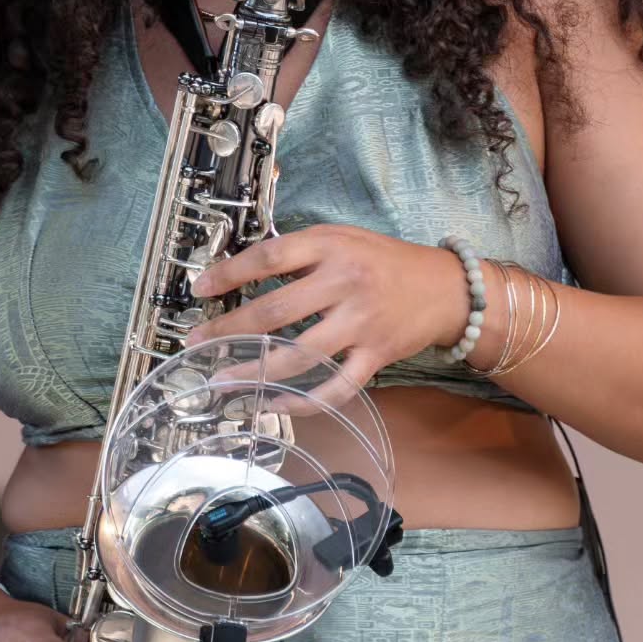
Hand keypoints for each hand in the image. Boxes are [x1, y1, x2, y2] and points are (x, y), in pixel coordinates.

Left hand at [184, 224, 468, 405]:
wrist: (446, 288)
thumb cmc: (385, 261)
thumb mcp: (343, 238)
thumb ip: (301, 252)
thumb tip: (245, 272)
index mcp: (331, 247)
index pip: (268, 258)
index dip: (228, 273)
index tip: (200, 288)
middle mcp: (345, 284)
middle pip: (275, 312)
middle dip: (228, 330)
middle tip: (196, 342)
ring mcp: (361, 323)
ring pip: (298, 356)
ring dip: (254, 371)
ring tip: (223, 379)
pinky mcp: (375, 356)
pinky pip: (335, 387)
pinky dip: (303, 401)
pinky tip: (275, 403)